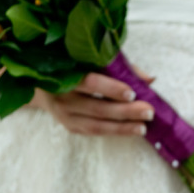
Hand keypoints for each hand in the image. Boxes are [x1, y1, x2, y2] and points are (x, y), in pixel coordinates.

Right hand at [37, 72, 155, 135]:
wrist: (44, 85)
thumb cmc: (76, 67)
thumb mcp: (93, 61)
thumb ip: (121, 68)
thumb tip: (150, 79)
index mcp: (67, 74)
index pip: (90, 83)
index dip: (111, 89)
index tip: (132, 92)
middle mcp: (63, 97)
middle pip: (97, 107)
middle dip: (126, 111)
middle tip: (149, 112)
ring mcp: (64, 115)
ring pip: (96, 124)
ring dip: (122, 127)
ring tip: (143, 127)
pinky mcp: (70, 126)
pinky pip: (94, 131)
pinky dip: (114, 131)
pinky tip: (131, 130)